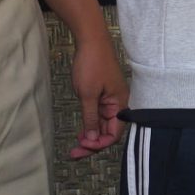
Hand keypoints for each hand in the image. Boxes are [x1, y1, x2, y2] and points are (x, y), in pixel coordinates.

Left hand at [69, 31, 128, 156]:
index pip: (113, 134)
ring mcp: (111, 100)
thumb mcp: (88, 94)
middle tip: (74, 153)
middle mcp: (118, 105)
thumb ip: (91, 118)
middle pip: (108, 132)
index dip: (98, 144)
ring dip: (91, 136)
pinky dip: (90, 124)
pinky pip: (99, 116)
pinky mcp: (103, 96)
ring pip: (103, 125)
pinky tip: (81, 131)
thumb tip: (92, 139)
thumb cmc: (92, 64)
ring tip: (76, 145)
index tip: (82, 146)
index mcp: (120, 105)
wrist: (91, 40)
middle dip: (93, 144)